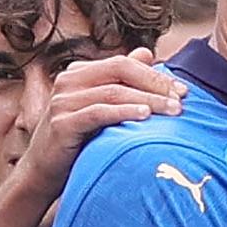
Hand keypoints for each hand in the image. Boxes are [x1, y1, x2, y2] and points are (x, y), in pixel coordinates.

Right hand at [8, 52, 187, 203]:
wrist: (42, 174)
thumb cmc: (77, 141)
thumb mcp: (99, 107)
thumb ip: (120, 80)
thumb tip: (146, 53)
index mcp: (79, 72)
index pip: (124, 64)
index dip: (155, 74)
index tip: (184, 90)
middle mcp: (68, 81)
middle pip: (121, 71)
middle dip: (156, 84)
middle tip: (182, 100)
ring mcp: (62, 101)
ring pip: (114, 92)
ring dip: (148, 99)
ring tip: (173, 111)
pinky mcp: (62, 123)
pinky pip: (98, 113)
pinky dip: (124, 112)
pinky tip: (145, 116)